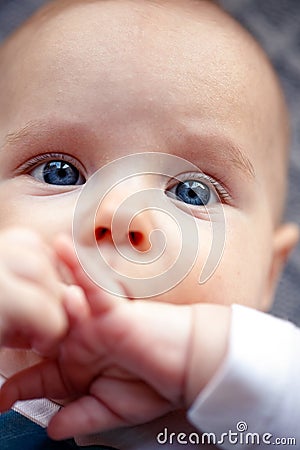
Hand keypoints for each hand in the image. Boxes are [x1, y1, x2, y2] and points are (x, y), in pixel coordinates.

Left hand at [0, 234, 230, 439]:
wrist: (189, 365)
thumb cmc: (155, 383)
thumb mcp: (115, 409)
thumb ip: (83, 417)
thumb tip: (52, 431)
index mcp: (79, 366)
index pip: (41, 376)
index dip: (20, 386)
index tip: (1, 400)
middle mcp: (82, 341)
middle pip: (43, 332)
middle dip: (20, 327)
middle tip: (2, 321)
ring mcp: (94, 322)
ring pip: (61, 302)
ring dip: (41, 287)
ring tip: (18, 274)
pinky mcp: (113, 307)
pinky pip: (93, 285)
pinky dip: (78, 268)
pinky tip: (60, 249)